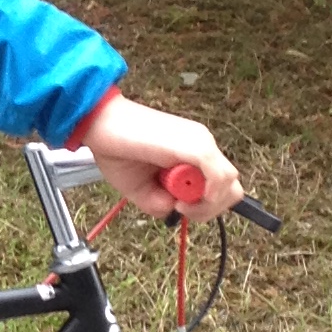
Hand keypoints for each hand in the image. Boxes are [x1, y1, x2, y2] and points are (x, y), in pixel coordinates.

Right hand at [76, 94, 243, 222]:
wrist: (99, 122)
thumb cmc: (116, 150)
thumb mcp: (140, 189)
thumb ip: (159, 203)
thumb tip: (175, 209)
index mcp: (192, 152)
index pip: (219, 186)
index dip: (203, 205)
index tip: (176, 206)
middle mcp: (202, 144)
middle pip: (231, 187)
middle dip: (209, 207)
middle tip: (179, 206)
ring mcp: (201, 143)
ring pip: (229, 184)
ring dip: (205, 203)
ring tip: (176, 200)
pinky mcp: (196, 145)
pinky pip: (220, 177)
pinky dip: (207, 196)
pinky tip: (181, 199)